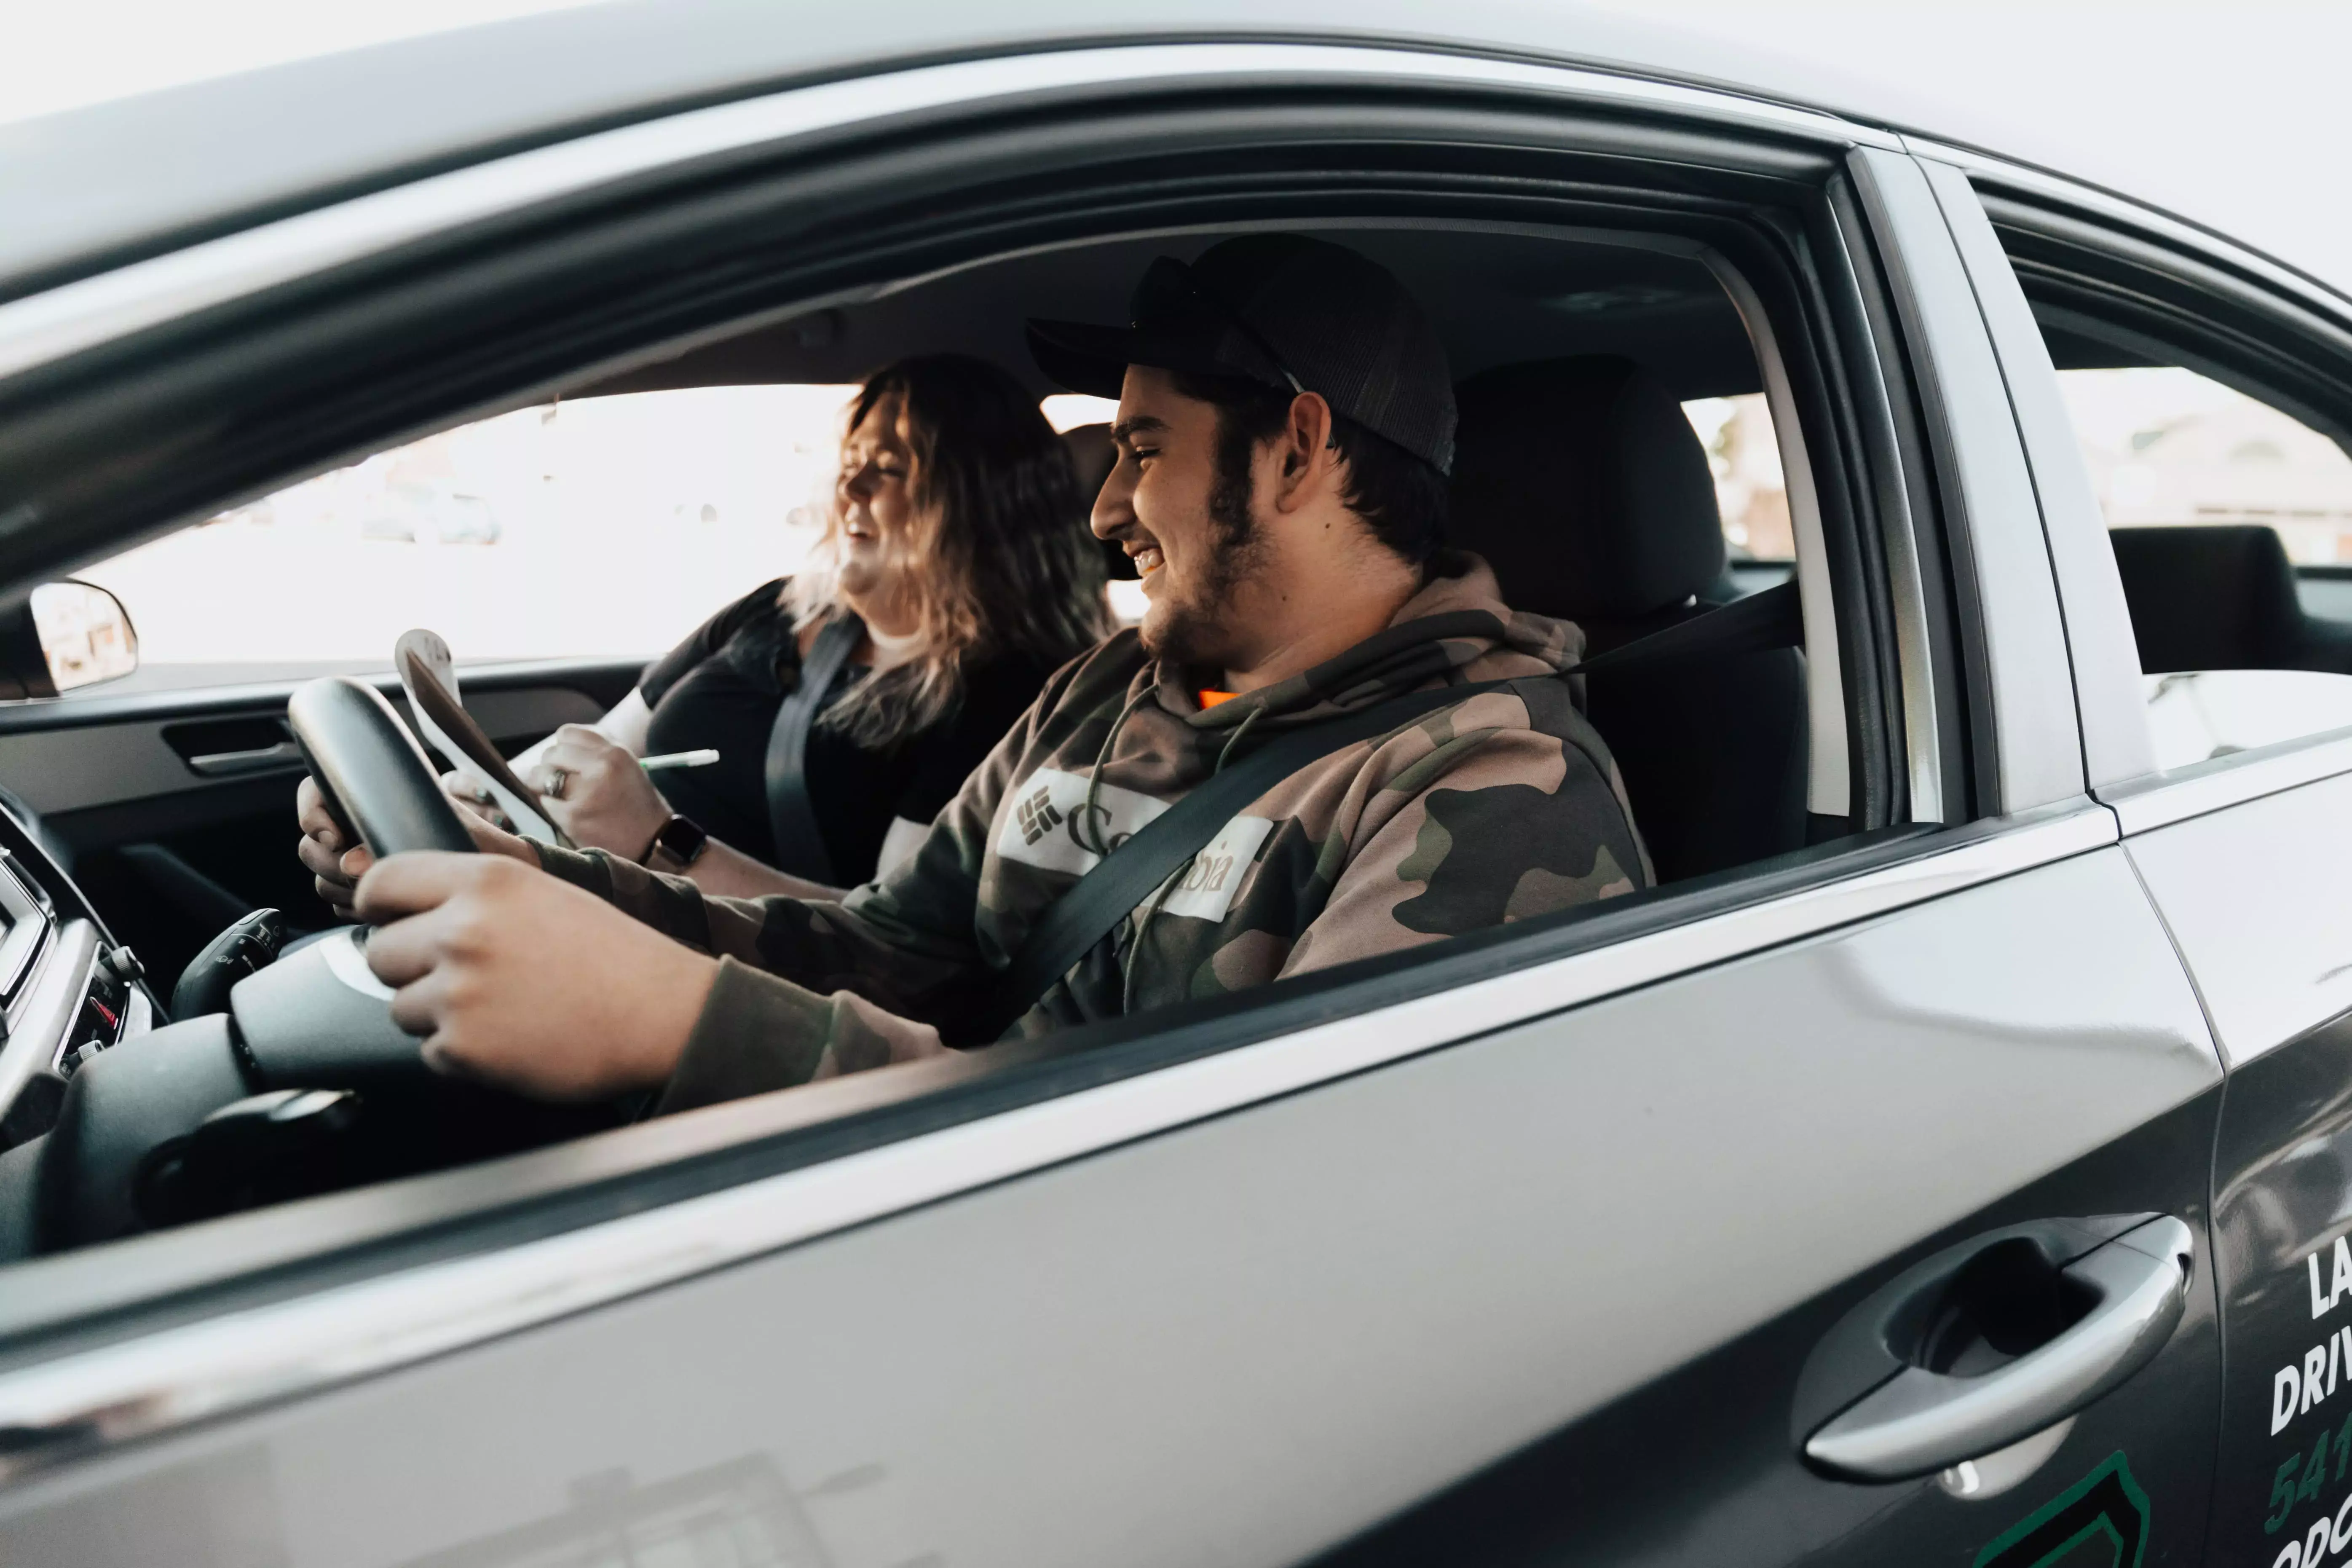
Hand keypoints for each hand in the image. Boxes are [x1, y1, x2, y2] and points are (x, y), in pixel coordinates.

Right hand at [296, 774, 537, 915]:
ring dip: (342, 888)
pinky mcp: (365, 892)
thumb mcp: (456, 834)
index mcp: (381, 799)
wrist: (502, 880)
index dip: (312, 811)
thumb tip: (356, 861)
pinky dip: (352, 909)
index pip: (318, 791)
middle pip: (312, 842)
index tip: (333, 836)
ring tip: (378, 892)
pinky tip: (381, 910)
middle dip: (329, 862)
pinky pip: (337, 902)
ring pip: (322, 875)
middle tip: (359, 875)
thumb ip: (407, 843)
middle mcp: (364, 827)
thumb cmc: (486, 848)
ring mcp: (361, 860)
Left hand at [355, 851, 716, 1100]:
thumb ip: (476, 897)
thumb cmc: (615, 956)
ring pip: (400, 1007)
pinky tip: (512, 1037)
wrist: (663, 1013)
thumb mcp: (543, 894)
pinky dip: (463, 1052)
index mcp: (485, 881)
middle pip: (380, 952)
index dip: (380, 906)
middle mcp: (462, 931)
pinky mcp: (464, 1047)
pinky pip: (431, 1051)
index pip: (382, 883)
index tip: (390, 920)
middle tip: (465, 977)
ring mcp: (458, 991)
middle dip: (411, 968)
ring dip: (437, 1014)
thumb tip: (415, 914)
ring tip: (499, 1009)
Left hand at [528, 725, 670, 860]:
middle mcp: (600, 767)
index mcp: (614, 752)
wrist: (652, 841)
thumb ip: (597, 750)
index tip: (568, 761)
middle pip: (551, 754)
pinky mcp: (572, 817)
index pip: (566, 733)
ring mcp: (584, 792)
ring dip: (544, 785)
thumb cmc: (637, 803)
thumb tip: (560, 743)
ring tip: (560, 795)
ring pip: (540, 776)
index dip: (562, 748)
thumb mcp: (626, 765)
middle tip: (564, 782)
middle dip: (552, 767)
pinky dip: (552, 808)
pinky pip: (545, 802)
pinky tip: (568, 814)